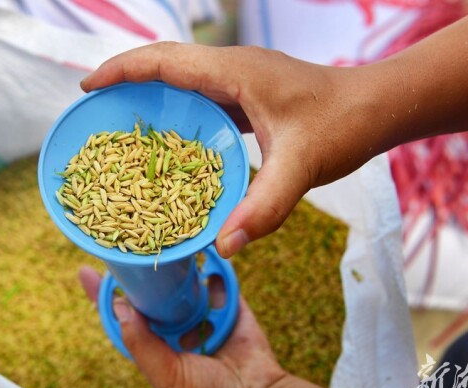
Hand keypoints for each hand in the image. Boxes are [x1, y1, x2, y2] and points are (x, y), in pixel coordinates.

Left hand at [79, 266, 403, 387]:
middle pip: (152, 294)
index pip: (124, 316)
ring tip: (166, 245)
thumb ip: (141, 343)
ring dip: (177, 267)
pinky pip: (218, 281)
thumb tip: (118, 306)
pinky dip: (214, 269)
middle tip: (128, 245)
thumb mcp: (166, 374)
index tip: (86, 271)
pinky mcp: (229, 306)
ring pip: (184, 284)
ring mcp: (203, 315)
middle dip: (141, 274)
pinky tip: (206, 253)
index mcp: (155, 345)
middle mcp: (175, 327)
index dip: (103, 296)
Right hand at [80, 44, 386, 257]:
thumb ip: (264, 206)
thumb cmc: (343, 124)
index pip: (164, 61)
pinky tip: (176, 139)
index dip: (122, 70)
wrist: (378, 107)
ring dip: (154, 94)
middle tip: (98, 106)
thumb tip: (224, 247)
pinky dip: (182, 112)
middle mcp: (233, 69)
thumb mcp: (301, 165)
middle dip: (128, 78)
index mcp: (234, 72)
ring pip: (185, 79)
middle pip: (167, 64)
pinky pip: (205, 97)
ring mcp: (243, 79)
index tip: (89, 87)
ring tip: (126, 122)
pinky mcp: (253, 95)